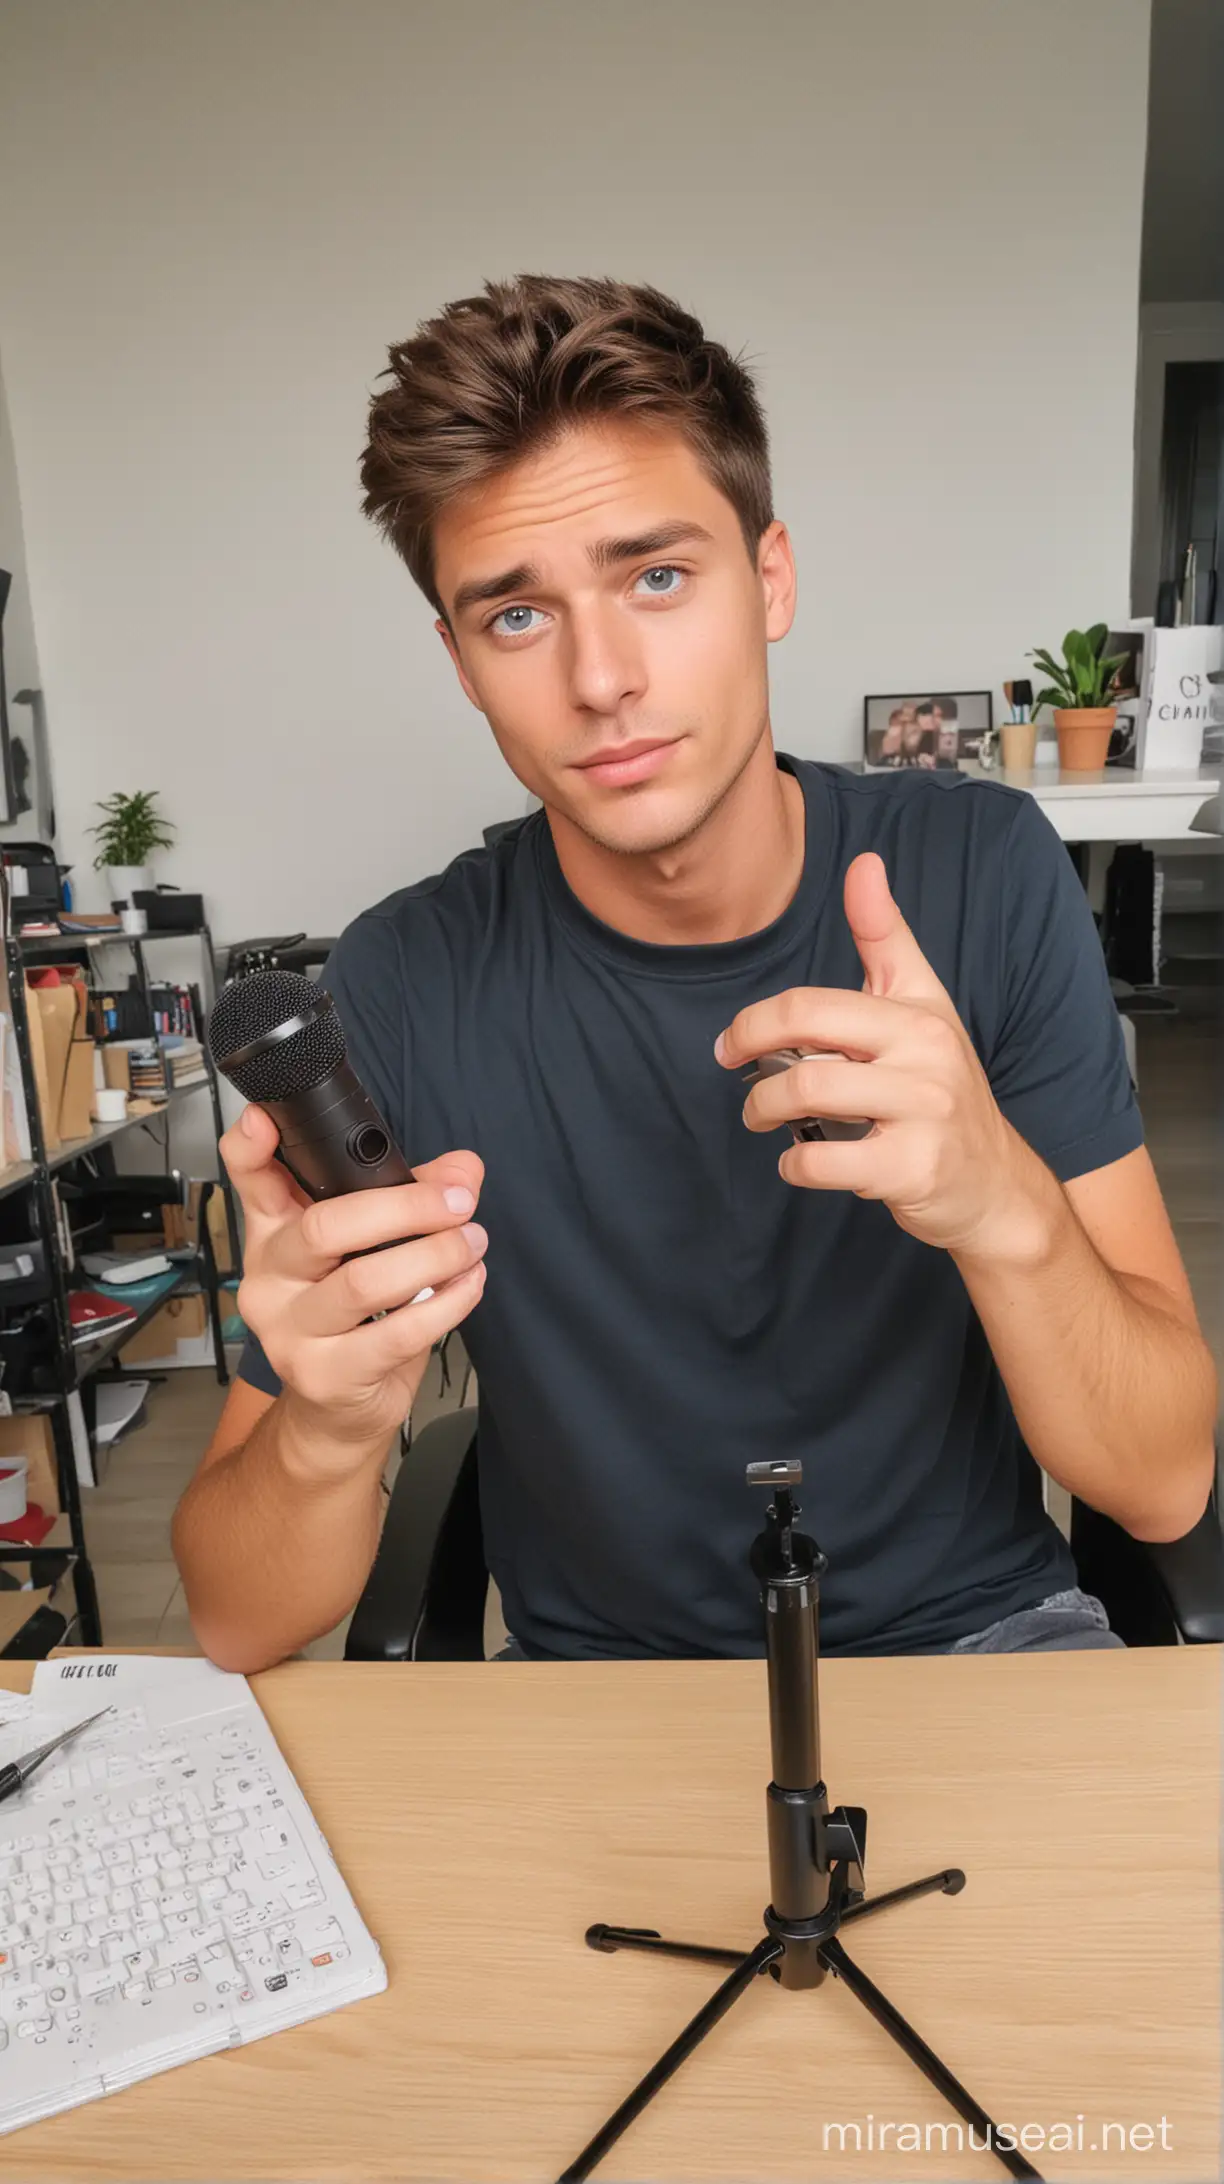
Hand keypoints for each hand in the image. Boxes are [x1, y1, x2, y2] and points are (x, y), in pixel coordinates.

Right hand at [221, 1104, 487, 1462]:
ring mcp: (289, 1331)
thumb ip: (413, 1199)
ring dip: (435, 1255)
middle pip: (325, 1226)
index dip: (249, 1147)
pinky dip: (445, 1305)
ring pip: (364, 1281)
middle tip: (459, 1201)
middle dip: (406, 1206)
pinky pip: (395, 1334)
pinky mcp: (325, 1375)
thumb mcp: (374, 1249)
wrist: (336, 1410)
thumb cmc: (355, 1318)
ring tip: (472, 1243)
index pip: (248, 1180)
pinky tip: (468, 1286)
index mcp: (273, 1233)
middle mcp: (270, 1278)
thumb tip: (463, 1170)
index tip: (265, 1119)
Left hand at [715, 852, 1031, 1255]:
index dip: (754, 1023)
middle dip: (754, 1069)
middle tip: (743, 1085)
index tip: (731, 1044)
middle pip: (806, 1051)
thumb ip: (885, 936)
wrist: (993, 1178)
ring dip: (767, 1112)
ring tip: (765, 1118)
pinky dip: (796, 1165)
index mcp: (915, 1016)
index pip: (811, 1006)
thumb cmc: (944, 1086)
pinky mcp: (912, 1170)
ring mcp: (922, 1117)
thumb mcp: (923, 1003)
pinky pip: (825, 1162)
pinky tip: (800, 1161)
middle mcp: (924, 1060)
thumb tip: (865, 864)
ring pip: (811, 1100)